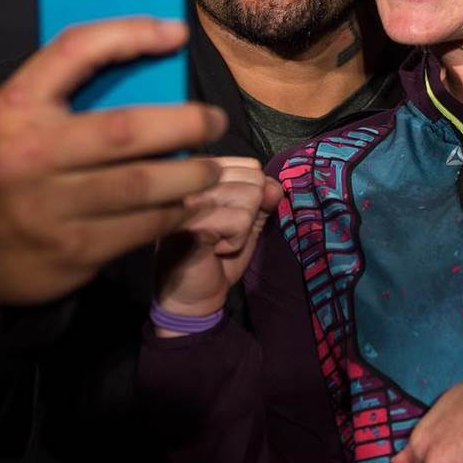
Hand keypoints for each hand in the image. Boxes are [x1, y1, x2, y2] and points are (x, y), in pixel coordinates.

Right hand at [0, 17, 227, 306]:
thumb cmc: (18, 170)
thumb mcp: (26, 121)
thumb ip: (76, 92)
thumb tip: (157, 56)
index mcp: (17, 108)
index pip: (74, 51)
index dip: (129, 34)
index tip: (177, 32)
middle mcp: (30, 154)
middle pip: (126, 130)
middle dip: (186, 123)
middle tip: (215, 121)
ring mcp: (50, 207)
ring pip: (143, 184)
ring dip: (192, 174)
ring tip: (211, 169)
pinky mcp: (75, 249)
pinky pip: (144, 226)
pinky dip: (176, 212)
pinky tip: (188, 204)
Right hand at [153, 157, 281, 325]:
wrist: (194, 295)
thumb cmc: (218, 255)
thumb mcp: (247, 220)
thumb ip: (264, 198)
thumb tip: (275, 187)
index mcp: (200, 171)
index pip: (252, 166)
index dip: (252, 197)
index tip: (228, 217)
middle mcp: (190, 178)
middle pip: (254, 179)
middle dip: (249, 212)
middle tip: (223, 231)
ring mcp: (187, 197)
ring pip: (250, 197)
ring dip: (242, 229)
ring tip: (218, 240)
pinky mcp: (189, 221)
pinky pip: (240, 220)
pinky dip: (236, 242)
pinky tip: (214, 249)